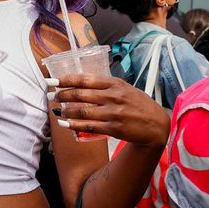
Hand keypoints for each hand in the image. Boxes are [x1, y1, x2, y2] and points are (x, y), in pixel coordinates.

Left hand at [53, 74, 169, 146]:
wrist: (156, 124)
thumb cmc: (139, 104)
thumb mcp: (125, 88)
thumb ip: (106, 85)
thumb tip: (82, 82)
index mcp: (114, 84)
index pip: (85, 79)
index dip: (66, 79)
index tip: (52, 80)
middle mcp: (112, 96)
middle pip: (80, 94)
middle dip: (62, 94)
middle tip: (52, 95)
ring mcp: (113, 113)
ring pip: (82, 111)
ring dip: (66, 110)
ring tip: (57, 110)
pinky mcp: (113, 128)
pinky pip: (89, 126)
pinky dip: (75, 125)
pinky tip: (66, 123)